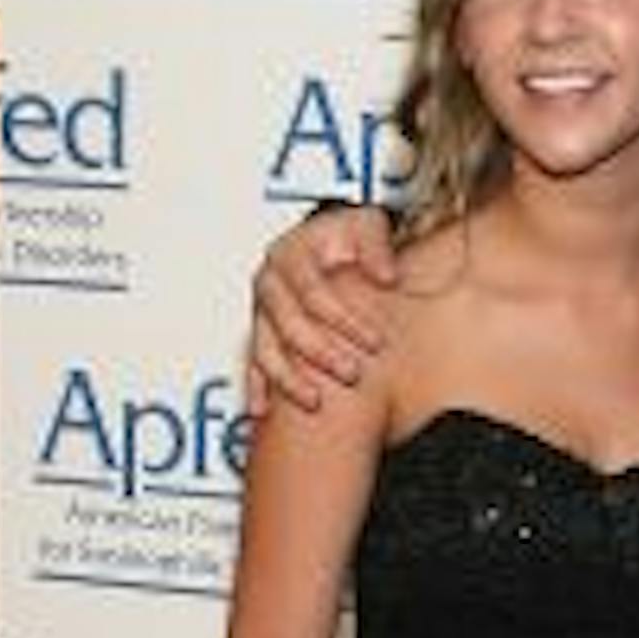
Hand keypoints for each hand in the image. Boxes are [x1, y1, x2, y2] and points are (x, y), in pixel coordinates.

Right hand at [245, 203, 398, 418]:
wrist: (332, 240)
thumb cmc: (347, 235)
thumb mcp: (366, 226)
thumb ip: (376, 247)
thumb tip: (386, 275)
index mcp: (288, 256)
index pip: (313, 293)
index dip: (344, 319)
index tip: (377, 340)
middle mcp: (268, 283)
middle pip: (288, 325)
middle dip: (321, 353)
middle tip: (354, 374)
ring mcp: (261, 310)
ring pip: (264, 349)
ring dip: (288, 379)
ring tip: (314, 402)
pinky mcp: (261, 332)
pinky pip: (252, 362)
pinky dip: (256, 387)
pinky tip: (262, 411)